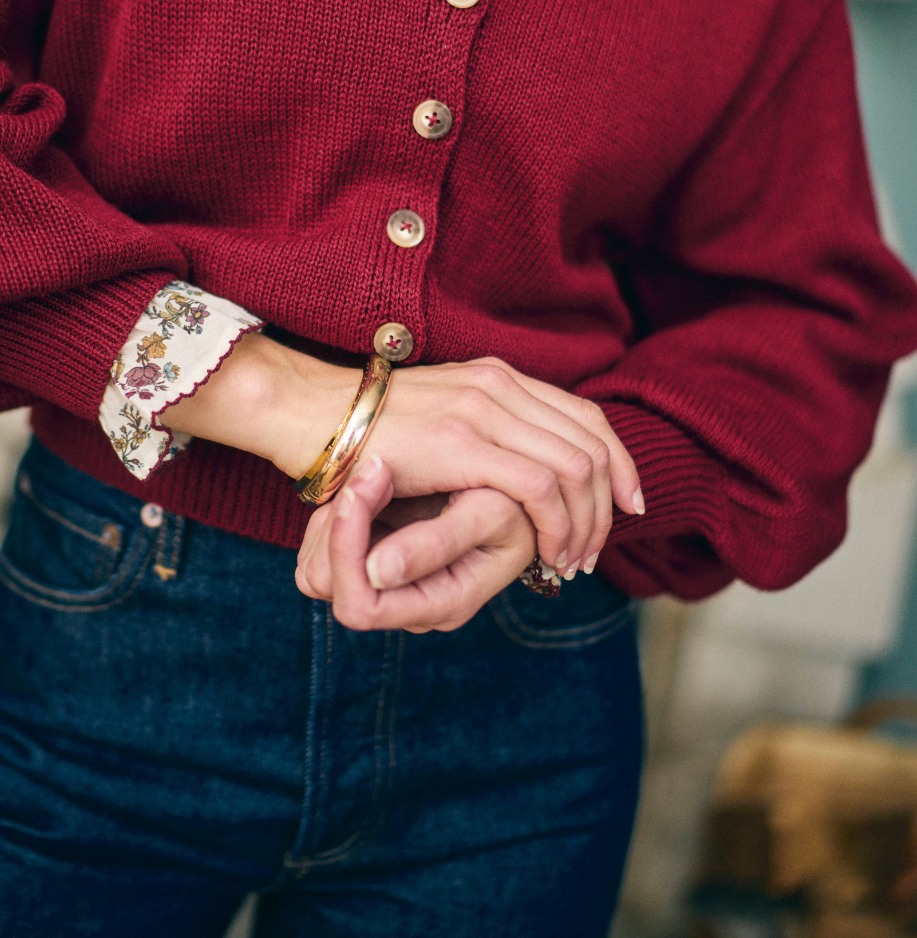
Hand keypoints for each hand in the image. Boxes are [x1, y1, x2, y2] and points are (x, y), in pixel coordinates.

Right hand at [161, 334, 642, 574]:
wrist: (309, 413)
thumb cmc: (366, 429)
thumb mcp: (440, 419)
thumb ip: (482, 431)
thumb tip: (518, 464)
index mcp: (498, 377)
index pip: (585, 416)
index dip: (619, 463)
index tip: (628, 505)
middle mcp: (499, 385)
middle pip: (592, 442)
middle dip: (610, 501)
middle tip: (601, 548)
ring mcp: (483, 410)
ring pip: (575, 468)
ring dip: (585, 523)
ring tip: (571, 561)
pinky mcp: (463, 443)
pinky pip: (540, 488)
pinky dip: (556, 526)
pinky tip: (547, 554)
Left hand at [296, 455, 536, 632]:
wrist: (518, 490)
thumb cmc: (515, 502)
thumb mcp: (487, 514)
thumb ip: (435, 545)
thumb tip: (378, 573)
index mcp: (437, 606)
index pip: (360, 606)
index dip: (350, 551)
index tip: (363, 485)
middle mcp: (406, 607)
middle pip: (327, 584)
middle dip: (338, 525)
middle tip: (367, 472)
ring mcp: (386, 587)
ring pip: (316, 566)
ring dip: (335, 514)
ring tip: (375, 474)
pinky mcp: (371, 561)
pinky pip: (321, 544)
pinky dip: (337, 511)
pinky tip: (370, 484)